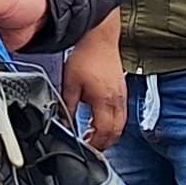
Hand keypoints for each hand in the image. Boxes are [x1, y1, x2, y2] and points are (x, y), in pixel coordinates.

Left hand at [62, 16, 126, 149]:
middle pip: (116, 132)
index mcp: (104, 100)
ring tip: (93, 135)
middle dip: (103, 143)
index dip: (95, 143)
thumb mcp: (70, 83)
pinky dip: (113, 122)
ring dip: (109, 133)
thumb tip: (63, 121)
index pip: (104, 132)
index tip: (85, 146)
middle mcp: (117, 100)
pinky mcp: (122, 90)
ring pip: (121, 124)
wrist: (100, 38)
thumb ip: (67, 105)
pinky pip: (122, 114)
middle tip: (90, 145)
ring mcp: (122, 96)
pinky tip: (100, 120)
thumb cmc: (86, 57)